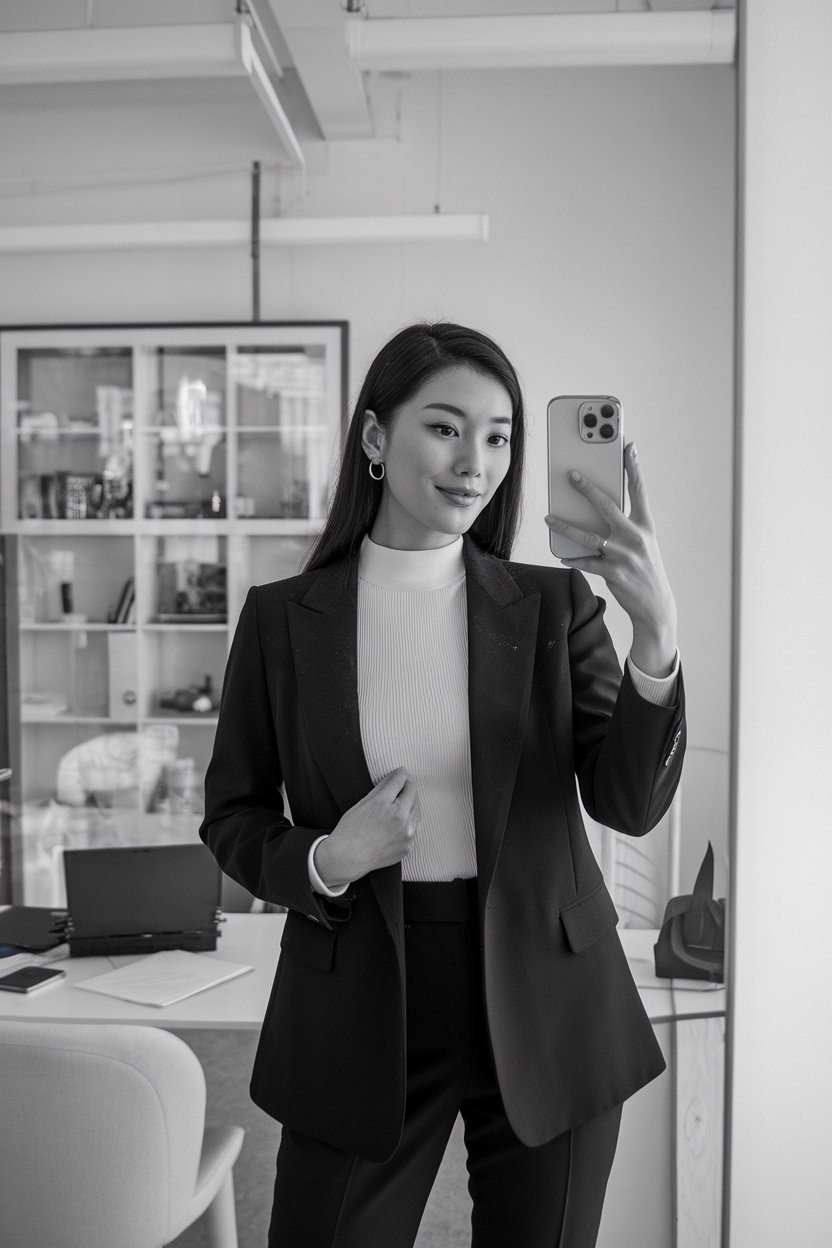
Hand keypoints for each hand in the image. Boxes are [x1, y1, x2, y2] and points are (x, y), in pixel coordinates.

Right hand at [314, 767, 417, 887]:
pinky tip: (397, 822)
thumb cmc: (351, 829)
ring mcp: (406, 834)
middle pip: (413, 792)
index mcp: (384, 804)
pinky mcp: (408, 846)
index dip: (400, 774)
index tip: (400, 772)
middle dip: (407, 786)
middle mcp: (399, 819)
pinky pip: (413, 827)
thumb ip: (382, 787)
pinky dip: (408, 821)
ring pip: (416, 810)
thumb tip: (397, 775)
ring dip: (410, 803)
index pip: (401, 780)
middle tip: (401, 785)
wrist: (348, 858)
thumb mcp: (363, 802)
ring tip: (399, 804)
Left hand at [545, 442, 677, 676]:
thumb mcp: (643, 544)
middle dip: (588, 487)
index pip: (640, 490)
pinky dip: (572, 557)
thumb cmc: (645, 570)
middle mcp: (636, 537)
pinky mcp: (612, 572)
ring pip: (588, 535)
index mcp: (646, 526)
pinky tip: (561, 554)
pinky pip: (586, 561)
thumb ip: (626, 525)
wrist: (656, 607)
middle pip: (608, 506)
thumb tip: (598, 508)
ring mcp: (624, 555)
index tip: (627, 445)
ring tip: (549, 517)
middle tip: (571, 474)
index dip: (633, 467)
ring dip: (565, 525)